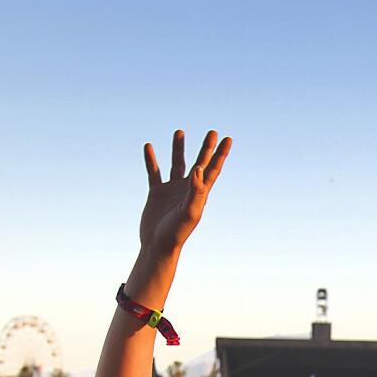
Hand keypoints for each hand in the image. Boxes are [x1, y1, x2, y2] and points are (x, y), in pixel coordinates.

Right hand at [138, 129, 231, 255]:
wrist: (158, 245)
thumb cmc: (177, 232)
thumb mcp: (189, 211)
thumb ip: (196, 190)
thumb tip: (198, 168)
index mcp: (200, 193)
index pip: (213, 169)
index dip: (221, 154)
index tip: (228, 139)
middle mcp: (188, 189)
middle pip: (200, 163)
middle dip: (206, 148)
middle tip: (213, 132)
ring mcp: (172, 190)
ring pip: (176, 163)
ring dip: (178, 148)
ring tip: (179, 132)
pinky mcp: (157, 193)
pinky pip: (154, 172)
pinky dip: (151, 160)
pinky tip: (148, 147)